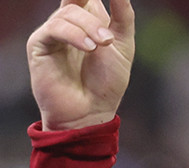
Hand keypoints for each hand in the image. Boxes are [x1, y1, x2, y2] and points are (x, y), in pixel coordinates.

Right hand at [27, 0, 134, 130]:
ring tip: (103, 46)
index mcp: (88, 19)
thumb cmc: (106, 82)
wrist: (92, 111)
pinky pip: (55, 28)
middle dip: (91, 6)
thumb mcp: (123, 44)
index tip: (111, 4)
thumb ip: (123, 16)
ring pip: (69, 13)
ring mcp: (53, 32)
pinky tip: (89, 48)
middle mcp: (68, 22)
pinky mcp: (39, 43)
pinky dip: (75, 35)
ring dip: (90, 27)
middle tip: (108, 34)